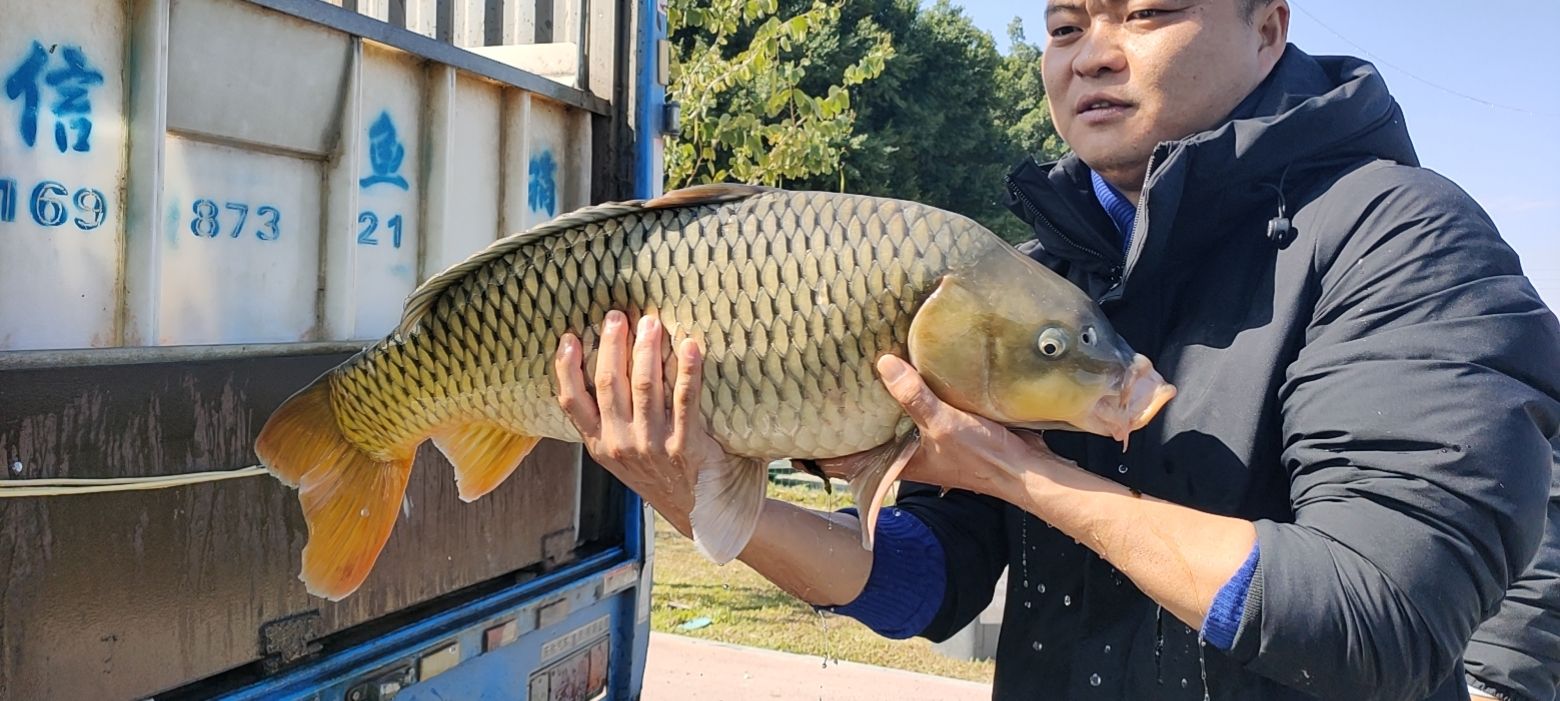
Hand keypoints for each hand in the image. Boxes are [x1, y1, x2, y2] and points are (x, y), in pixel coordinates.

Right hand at [553, 310, 739, 536]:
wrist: (703, 515)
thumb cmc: (664, 476)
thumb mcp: (624, 456)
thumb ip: (612, 422)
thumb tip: (609, 367)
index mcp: (600, 445)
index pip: (572, 402)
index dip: (566, 368)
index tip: (569, 337)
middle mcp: (621, 445)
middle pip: (610, 383)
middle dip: (612, 344)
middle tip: (617, 316)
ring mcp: (652, 445)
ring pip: (644, 385)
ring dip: (646, 349)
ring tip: (650, 323)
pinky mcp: (686, 445)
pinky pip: (685, 399)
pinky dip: (688, 370)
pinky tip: (690, 346)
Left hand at [820, 354, 1070, 502]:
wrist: (1026, 469)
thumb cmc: (983, 457)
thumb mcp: (943, 423)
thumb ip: (913, 396)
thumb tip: (881, 364)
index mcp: (894, 461)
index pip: (843, 461)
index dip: (816, 449)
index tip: (791, 430)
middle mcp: (902, 454)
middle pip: (860, 439)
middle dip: (838, 421)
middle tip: (811, 390)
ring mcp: (920, 443)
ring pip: (883, 425)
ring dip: (869, 408)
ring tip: (843, 376)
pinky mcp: (941, 429)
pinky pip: (911, 412)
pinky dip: (900, 397)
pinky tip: (896, 372)